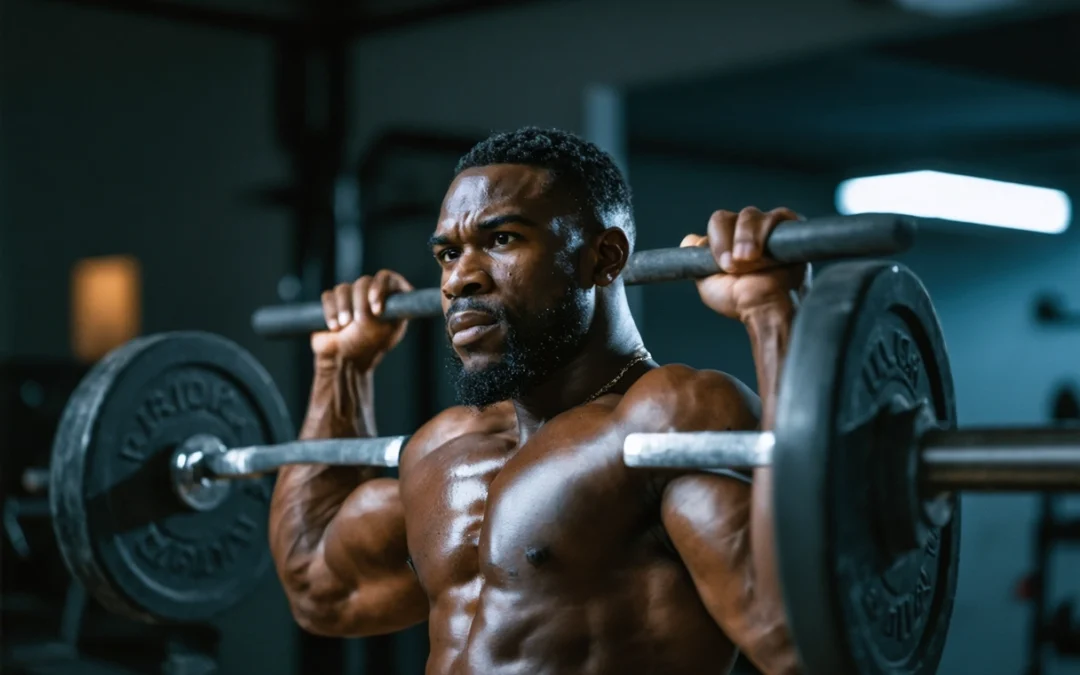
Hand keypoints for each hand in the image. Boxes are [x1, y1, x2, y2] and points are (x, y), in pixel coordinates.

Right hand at [311, 270, 412, 369]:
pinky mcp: (333, 303)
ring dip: (344, 307)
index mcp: (390, 299)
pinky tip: (334, 327)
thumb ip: (386, 306)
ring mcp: (351, 298)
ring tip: (344, 325)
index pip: (389, 278)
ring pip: (344, 288)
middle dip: (361, 302)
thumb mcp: (387, 328)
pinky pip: (328, 296)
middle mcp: (371, 294)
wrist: (345, 361)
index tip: (376, 308)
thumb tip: (374, 289)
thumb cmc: (369, 346)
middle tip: (359, 321)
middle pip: (364, 281)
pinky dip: (330, 311)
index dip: (381, 287)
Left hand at [681, 207, 810, 320]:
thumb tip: (690, 239)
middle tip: (734, 266)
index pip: (716, 223)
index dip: (716, 240)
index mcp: (727, 240)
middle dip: (727, 241)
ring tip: (750, 261)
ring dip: (746, 238)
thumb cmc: (739, 301)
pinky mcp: (789, 227)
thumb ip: (696, 260)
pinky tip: (765, 255)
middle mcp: (745, 231)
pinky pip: (776, 216)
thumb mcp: (707, 282)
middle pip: (726, 216)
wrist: (763, 308)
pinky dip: (764, 233)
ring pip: (749, 215)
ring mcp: (766, 228)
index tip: (723, 265)